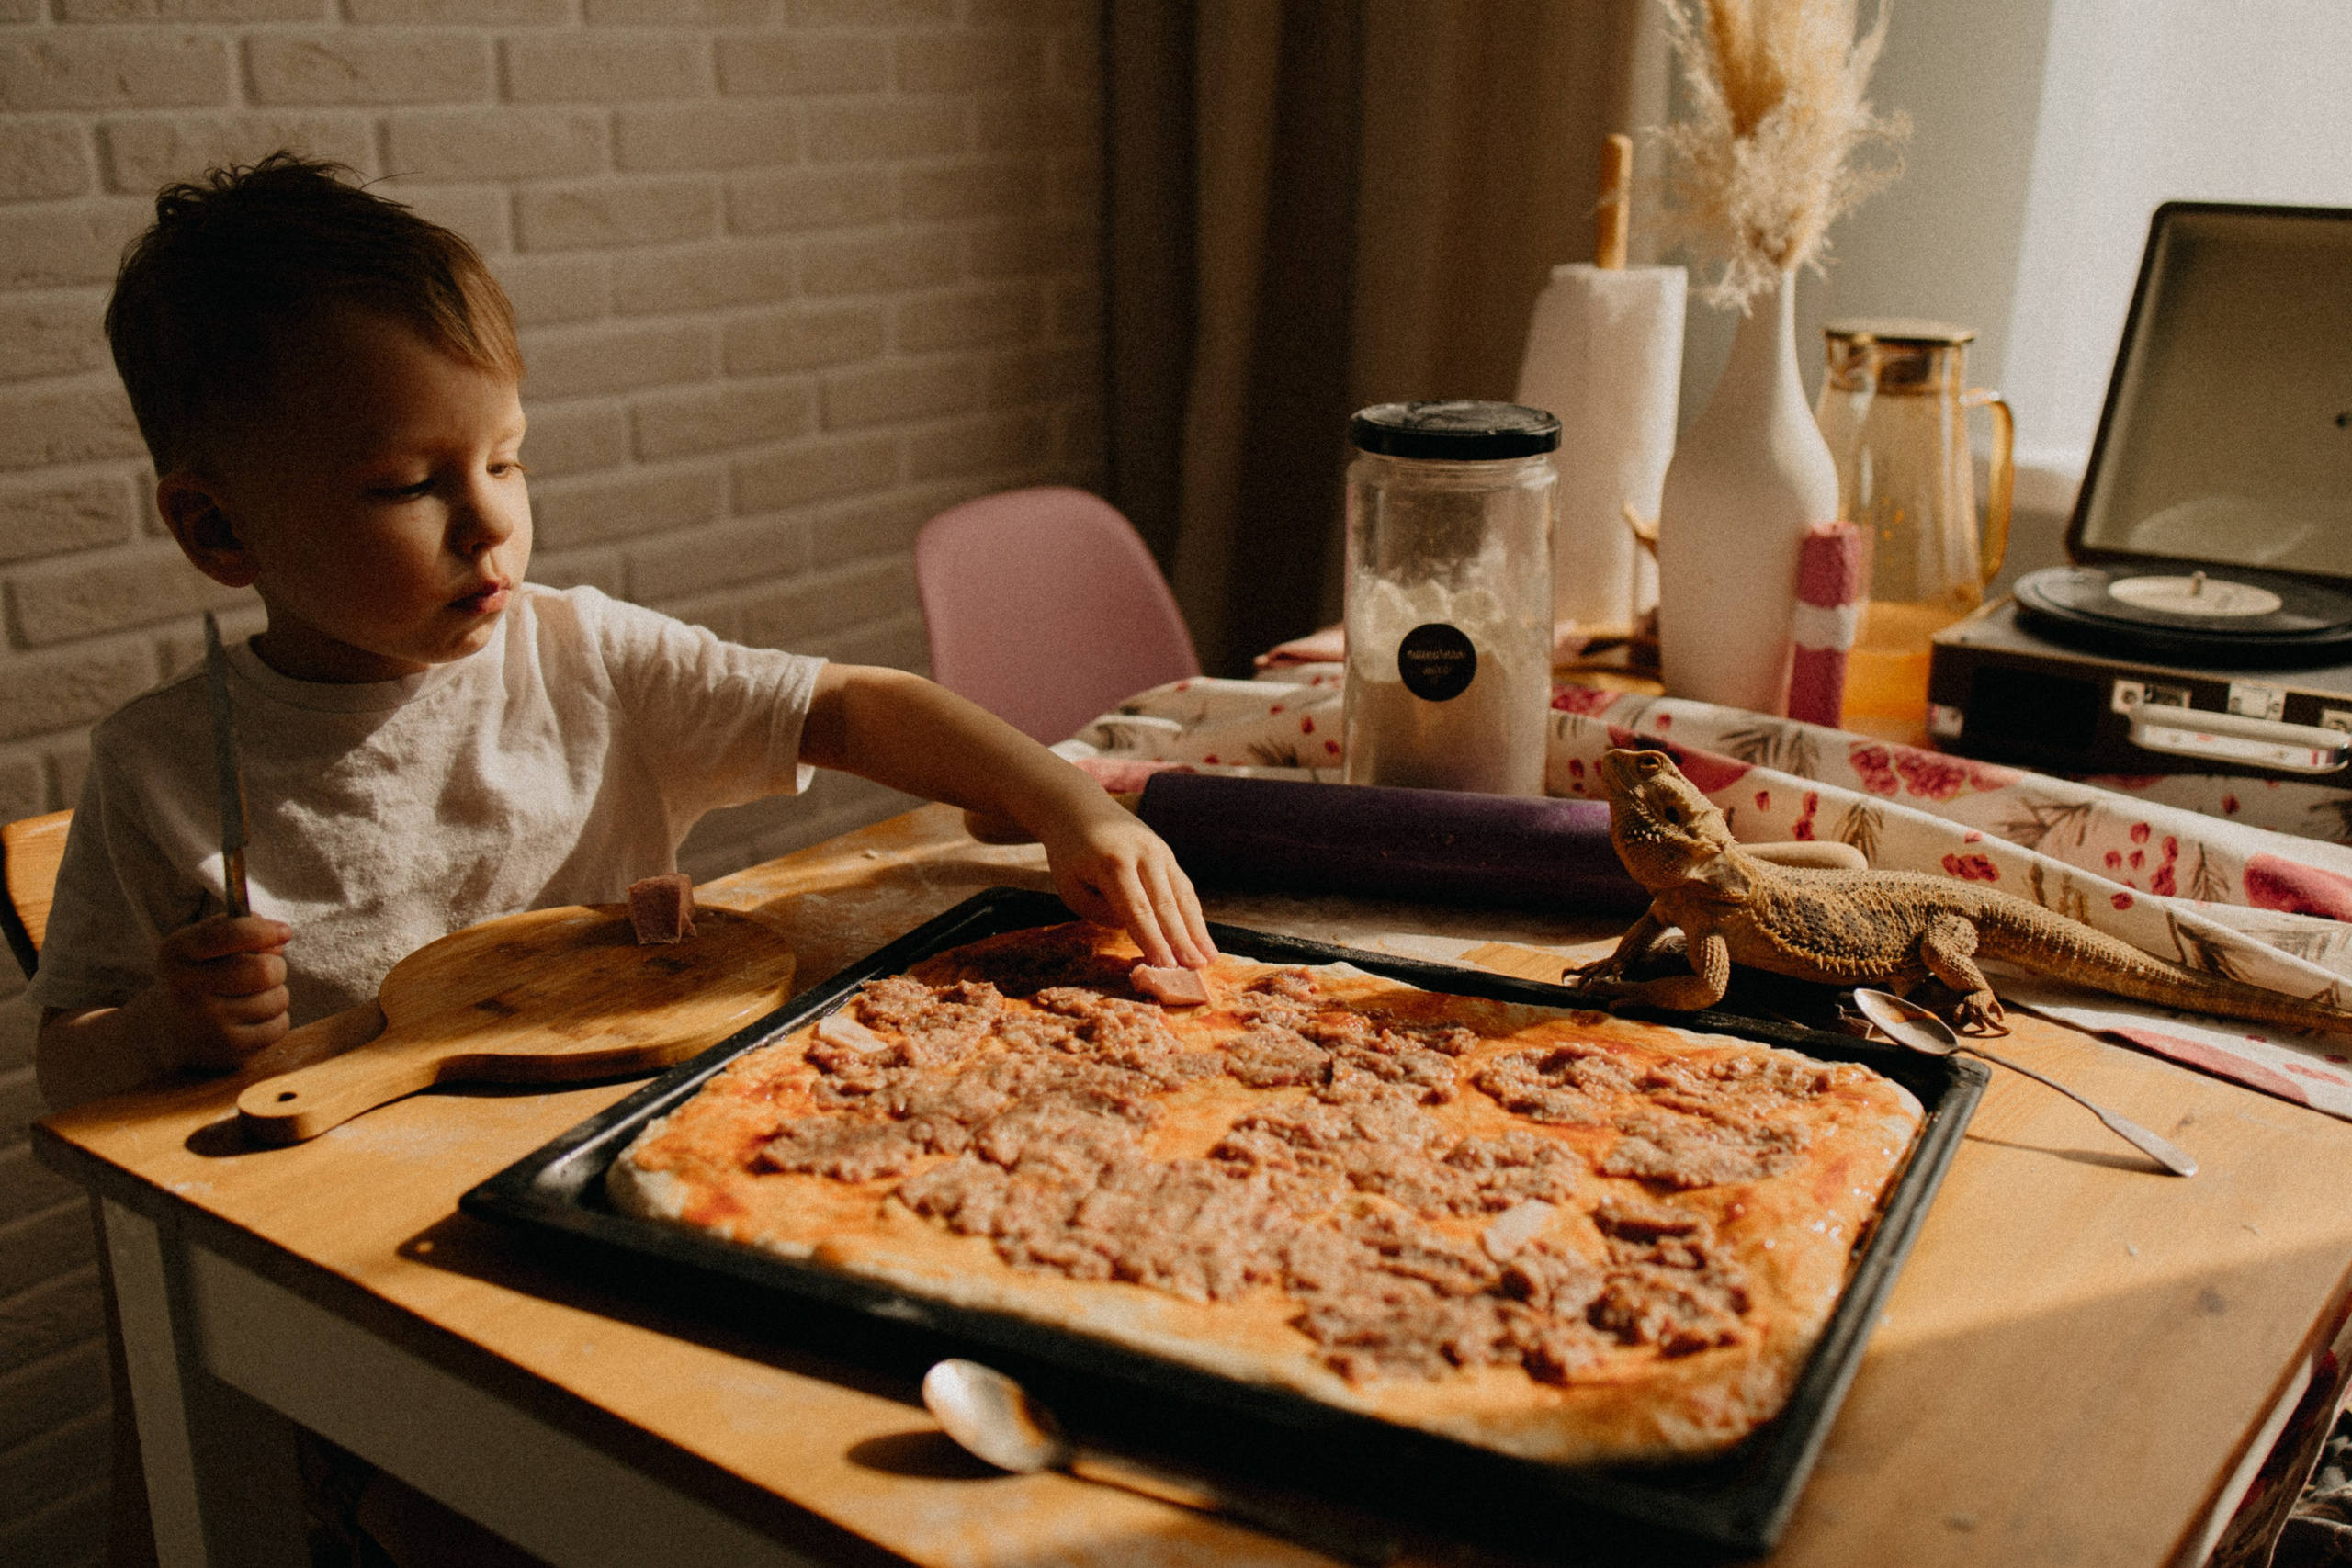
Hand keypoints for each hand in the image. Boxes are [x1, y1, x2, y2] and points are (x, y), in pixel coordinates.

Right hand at [156, 913, 293, 1069]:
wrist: (164, 1030)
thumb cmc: (194, 977)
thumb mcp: (198, 946)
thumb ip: (235, 930)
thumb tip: (279, 937)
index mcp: (179, 953)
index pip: (229, 934)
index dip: (264, 931)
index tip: (284, 932)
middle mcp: (188, 988)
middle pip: (264, 970)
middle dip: (275, 967)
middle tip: (265, 971)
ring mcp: (207, 1022)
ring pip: (278, 998)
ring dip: (275, 994)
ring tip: (252, 997)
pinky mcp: (228, 1048)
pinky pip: (279, 1025)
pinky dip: (275, 1019)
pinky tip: (253, 1019)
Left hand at [1036, 794, 1216, 970]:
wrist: (1079, 808)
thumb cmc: (1071, 855)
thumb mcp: (1071, 887)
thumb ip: (1102, 912)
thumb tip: (1139, 930)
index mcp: (1113, 863)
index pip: (1136, 909)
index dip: (1153, 940)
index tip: (1165, 965)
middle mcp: (1143, 854)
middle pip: (1165, 904)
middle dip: (1182, 940)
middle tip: (1196, 968)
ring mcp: (1159, 850)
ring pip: (1182, 895)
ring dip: (1197, 930)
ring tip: (1209, 958)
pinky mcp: (1167, 853)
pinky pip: (1183, 887)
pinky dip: (1194, 914)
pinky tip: (1202, 937)